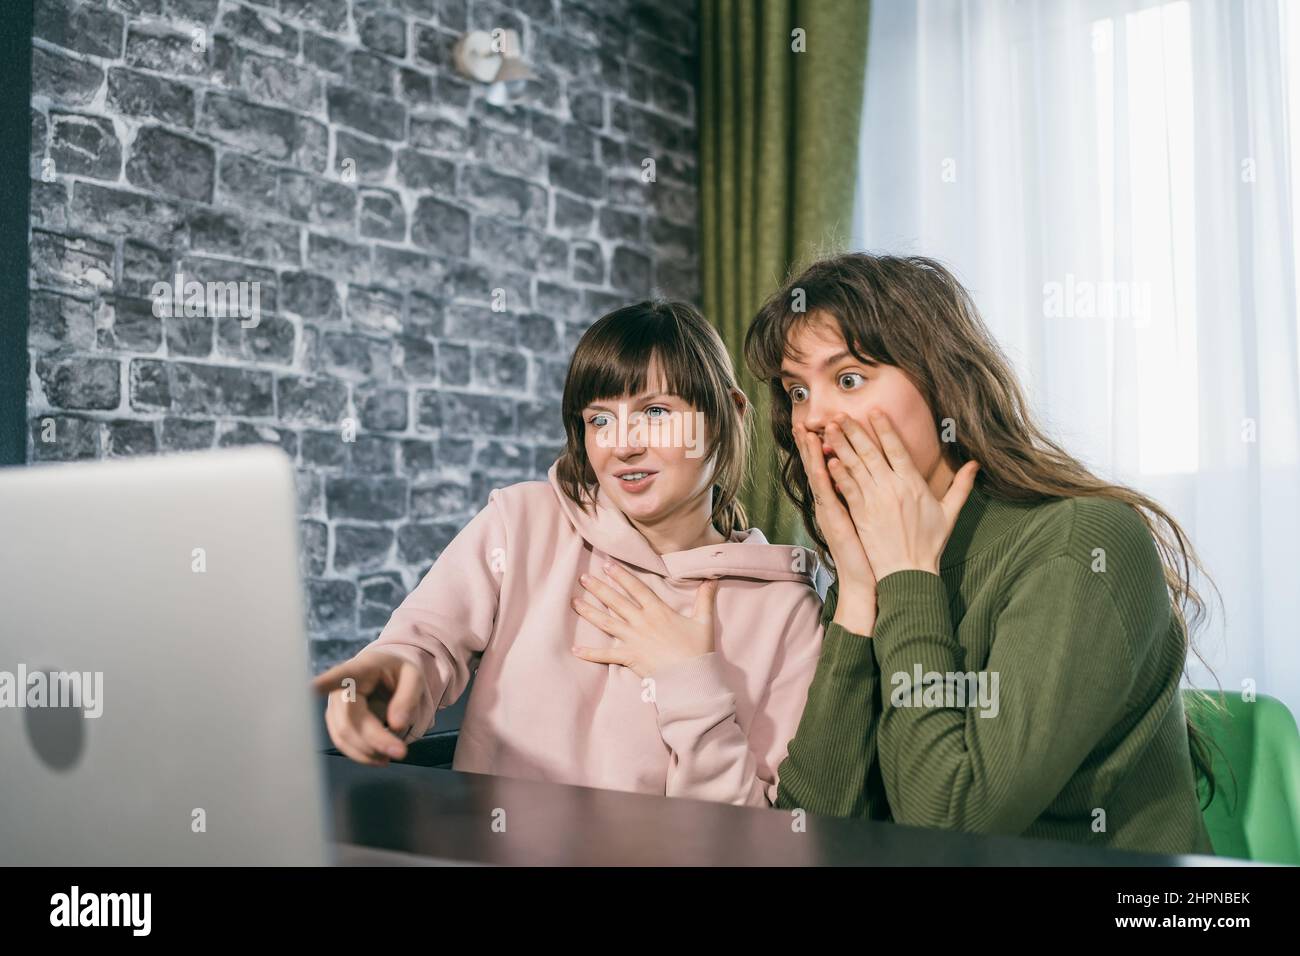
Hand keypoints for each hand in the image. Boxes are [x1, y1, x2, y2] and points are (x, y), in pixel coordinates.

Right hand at [311, 648, 435, 766]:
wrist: (383, 672)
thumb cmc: (397, 672)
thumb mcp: (414, 677)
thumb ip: (407, 698)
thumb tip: (397, 725)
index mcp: (361, 669)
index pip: (343, 675)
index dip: (327, 682)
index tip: (312, 687)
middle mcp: (340, 687)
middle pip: (349, 720)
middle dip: (374, 740)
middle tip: (401, 752)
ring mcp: (334, 705)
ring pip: (343, 735)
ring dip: (367, 751)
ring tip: (393, 754)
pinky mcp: (334, 720)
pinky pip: (342, 741)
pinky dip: (361, 754)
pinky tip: (379, 757)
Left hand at [571, 562, 716, 677]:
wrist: (690, 677)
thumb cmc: (697, 650)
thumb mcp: (703, 621)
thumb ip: (704, 599)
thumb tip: (711, 579)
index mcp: (657, 611)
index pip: (636, 588)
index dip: (621, 575)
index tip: (607, 565)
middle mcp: (641, 622)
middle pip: (616, 601)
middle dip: (598, 588)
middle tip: (583, 578)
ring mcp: (633, 639)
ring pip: (606, 622)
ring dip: (589, 611)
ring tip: (574, 601)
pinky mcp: (629, 657)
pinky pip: (606, 655)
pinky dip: (590, 653)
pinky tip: (575, 649)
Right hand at [793, 420, 877, 634]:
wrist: (866, 580)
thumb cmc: (871, 552)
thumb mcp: (868, 519)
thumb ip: (867, 498)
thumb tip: (874, 480)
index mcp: (839, 500)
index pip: (829, 466)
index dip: (825, 445)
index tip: (825, 424)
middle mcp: (830, 503)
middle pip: (818, 466)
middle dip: (811, 443)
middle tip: (805, 421)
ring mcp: (830, 511)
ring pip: (818, 476)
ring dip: (813, 454)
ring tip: (807, 432)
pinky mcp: (835, 521)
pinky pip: (828, 495)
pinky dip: (825, 478)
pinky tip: (824, 462)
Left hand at [823, 409, 979, 580]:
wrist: (909, 572)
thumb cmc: (929, 544)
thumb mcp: (950, 512)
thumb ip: (961, 485)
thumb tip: (975, 464)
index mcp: (913, 484)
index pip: (897, 449)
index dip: (885, 428)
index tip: (874, 411)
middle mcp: (892, 488)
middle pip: (871, 452)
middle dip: (855, 430)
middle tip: (841, 413)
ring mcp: (874, 500)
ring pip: (855, 466)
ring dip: (841, 446)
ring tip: (829, 429)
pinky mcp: (861, 514)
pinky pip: (848, 488)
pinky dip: (838, 474)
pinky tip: (828, 460)